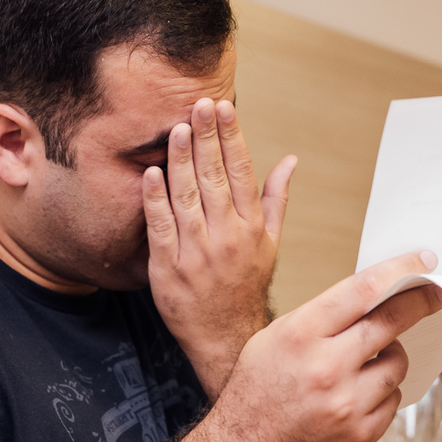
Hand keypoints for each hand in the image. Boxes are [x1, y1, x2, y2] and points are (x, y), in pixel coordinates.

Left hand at [142, 97, 297, 399]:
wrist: (226, 338)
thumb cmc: (245, 288)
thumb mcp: (270, 244)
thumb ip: (276, 199)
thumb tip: (290, 161)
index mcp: (251, 226)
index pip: (241, 171)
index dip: (231, 137)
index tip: (223, 107)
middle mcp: (226, 235)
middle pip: (214, 177)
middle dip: (207, 137)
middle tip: (198, 103)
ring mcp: (197, 250)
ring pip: (187, 196)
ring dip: (182, 160)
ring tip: (177, 129)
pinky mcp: (169, 266)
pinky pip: (161, 227)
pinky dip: (155, 199)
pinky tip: (151, 173)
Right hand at [206, 251, 441, 441]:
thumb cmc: (254, 393)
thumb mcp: (272, 340)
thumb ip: (320, 318)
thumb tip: (374, 297)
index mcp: (299, 335)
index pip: (364, 289)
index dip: (401, 270)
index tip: (425, 262)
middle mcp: (326, 368)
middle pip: (392, 321)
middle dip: (420, 303)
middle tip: (433, 295)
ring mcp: (346, 405)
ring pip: (397, 364)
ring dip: (391, 355)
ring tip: (369, 359)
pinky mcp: (359, 435)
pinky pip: (392, 401)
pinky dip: (381, 393)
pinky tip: (358, 395)